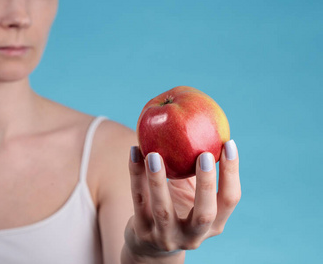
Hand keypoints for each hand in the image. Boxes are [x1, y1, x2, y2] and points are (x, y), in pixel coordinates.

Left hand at [124, 140, 240, 259]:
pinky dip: (135, 174)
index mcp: (214, 224)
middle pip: (204, 213)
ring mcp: (166, 236)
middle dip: (206, 184)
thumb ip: (197, 168)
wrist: (149, 243)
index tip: (228, 144)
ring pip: (163, 210)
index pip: (230, 200)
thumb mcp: (191, 193)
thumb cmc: (177, 207)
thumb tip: (203, 124)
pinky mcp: (143, 232)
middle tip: (204, 154)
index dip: (232, 173)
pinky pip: (138, 200)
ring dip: (158, 181)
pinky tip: (135, 151)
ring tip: (154, 154)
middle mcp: (194, 236)